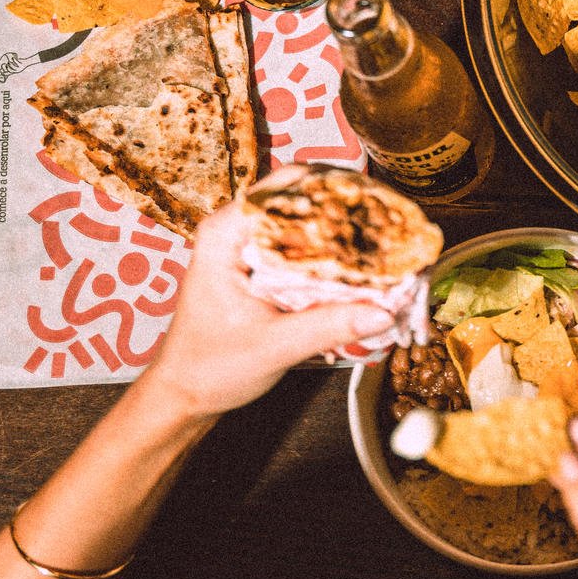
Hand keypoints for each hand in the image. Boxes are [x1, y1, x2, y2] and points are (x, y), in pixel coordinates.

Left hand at [142, 199, 393, 420]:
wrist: (183, 393)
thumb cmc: (211, 368)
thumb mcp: (272, 349)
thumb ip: (326, 327)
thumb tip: (385, 311)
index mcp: (226, 234)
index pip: (288, 185)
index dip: (336, 189)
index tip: (378, 207)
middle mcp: (236, 228)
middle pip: (303, 195)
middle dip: (350, 208)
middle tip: (394, 227)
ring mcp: (247, 243)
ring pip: (306, 217)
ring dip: (345, 228)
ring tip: (387, 241)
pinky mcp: (260, 261)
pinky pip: (304, 241)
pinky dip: (334, 249)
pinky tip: (362, 263)